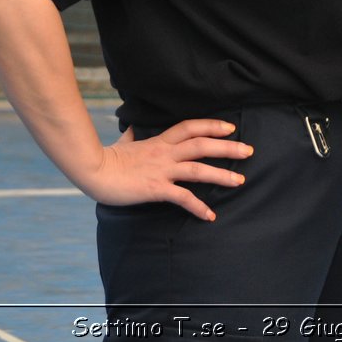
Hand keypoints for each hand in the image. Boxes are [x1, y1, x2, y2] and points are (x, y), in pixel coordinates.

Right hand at [78, 119, 251, 217]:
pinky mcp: (155, 188)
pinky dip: (198, 207)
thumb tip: (133, 126)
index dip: (211, 125)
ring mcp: (161, 170)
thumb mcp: (123, 142)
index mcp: (159, 141)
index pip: (190, 127)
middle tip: (248, 151)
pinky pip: (182, 197)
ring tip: (239, 181)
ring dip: (221, 174)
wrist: (93, 171)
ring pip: (198, 169)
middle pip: (202, 144)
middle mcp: (164, 153)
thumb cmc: (107, 158)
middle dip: (227, 147)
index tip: (230, 128)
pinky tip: (209, 215)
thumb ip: (133, 135)